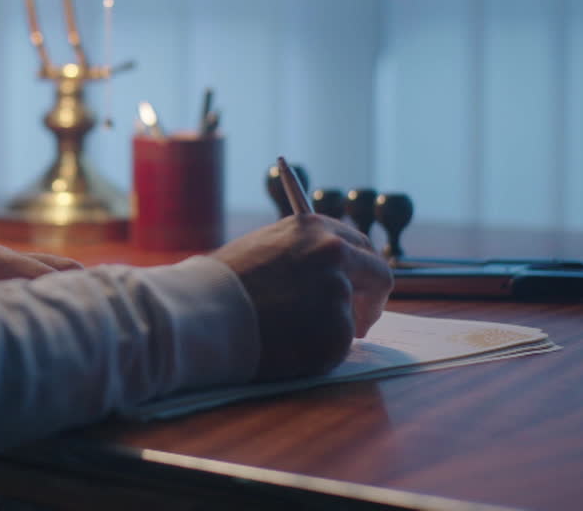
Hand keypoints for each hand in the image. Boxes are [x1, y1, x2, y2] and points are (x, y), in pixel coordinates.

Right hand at [210, 214, 392, 380]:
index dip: (360, 271)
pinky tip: (285, 349)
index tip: (356, 288)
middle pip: (380, 276)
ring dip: (332, 330)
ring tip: (289, 337)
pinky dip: (318, 354)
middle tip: (358, 322)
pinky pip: (337, 348)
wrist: (203, 313)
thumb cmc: (221, 284)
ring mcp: (339, 292)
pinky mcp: (337, 332)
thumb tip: (326, 274)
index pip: (360, 246)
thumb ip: (302, 254)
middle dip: (371, 301)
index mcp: (316, 228)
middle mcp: (335, 254)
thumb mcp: (265, 248)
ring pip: (352, 318)